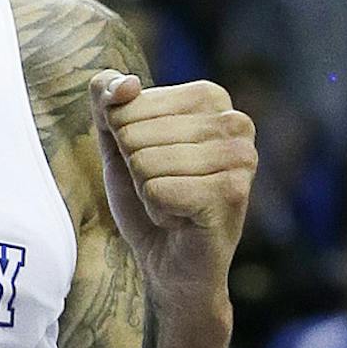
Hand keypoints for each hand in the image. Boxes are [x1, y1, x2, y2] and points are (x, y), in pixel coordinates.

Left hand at [92, 72, 254, 325]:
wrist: (170, 263)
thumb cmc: (148, 197)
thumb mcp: (116, 140)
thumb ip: (107, 98)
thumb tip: (126, 84)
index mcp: (211, 97)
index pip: (129, 103)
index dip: (125, 141)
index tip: (155, 165)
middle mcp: (234, 121)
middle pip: (134, 132)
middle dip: (136, 169)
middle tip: (165, 190)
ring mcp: (239, 157)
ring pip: (144, 162)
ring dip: (147, 192)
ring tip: (174, 204)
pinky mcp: (232, 192)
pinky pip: (157, 191)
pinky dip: (158, 211)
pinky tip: (181, 220)